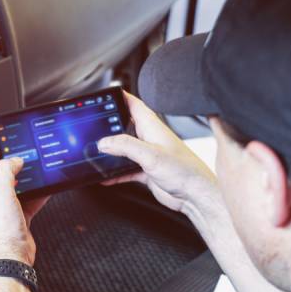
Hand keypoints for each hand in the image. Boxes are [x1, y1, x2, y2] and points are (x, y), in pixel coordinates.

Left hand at [0, 150, 48, 264]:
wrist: (11, 260)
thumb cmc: (0, 234)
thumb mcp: (1, 194)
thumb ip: (5, 172)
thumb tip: (13, 160)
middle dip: (2, 164)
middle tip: (12, 153)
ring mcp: (3, 211)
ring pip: (11, 188)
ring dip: (20, 178)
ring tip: (30, 168)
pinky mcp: (17, 219)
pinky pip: (26, 202)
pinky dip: (35, 195)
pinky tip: (43, 190)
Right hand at [97, 92, 219, 222]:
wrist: (197, 196)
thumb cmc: (186, 172)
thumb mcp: (151, 155)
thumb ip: (126, 146)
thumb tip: (104, 142)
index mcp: (153, 127)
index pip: (134, 105)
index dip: (120, 97)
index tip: (106, 94)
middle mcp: (150, 139)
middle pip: (125, 126)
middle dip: (109, 125)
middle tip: (93, 126)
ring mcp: (148, 156)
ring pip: (123, 149)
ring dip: (110, 151)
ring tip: (94, 152)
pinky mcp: (147, 171)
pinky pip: (125, 169)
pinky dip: (114, 172)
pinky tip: (105, 176)